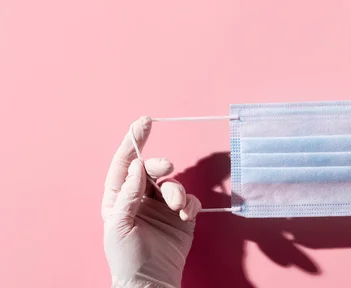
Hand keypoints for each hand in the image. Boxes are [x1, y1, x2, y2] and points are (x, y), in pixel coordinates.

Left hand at [102, 117, 201, 287]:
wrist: (152, 281)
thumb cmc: (127, 257)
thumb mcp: (119, 225)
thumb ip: (128, 195)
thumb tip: (137, 167)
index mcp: (118, 197)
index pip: (125, 163)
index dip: (134, 141)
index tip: (145, 122)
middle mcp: (140, 198)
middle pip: (151, 168)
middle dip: (161, 165)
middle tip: (167, 168)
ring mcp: (161, 206)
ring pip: (172, 183)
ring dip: (176, 191)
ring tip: (176, 207)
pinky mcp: (180, 216)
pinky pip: (188, 199)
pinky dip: (189, 203)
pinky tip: (186, 216)